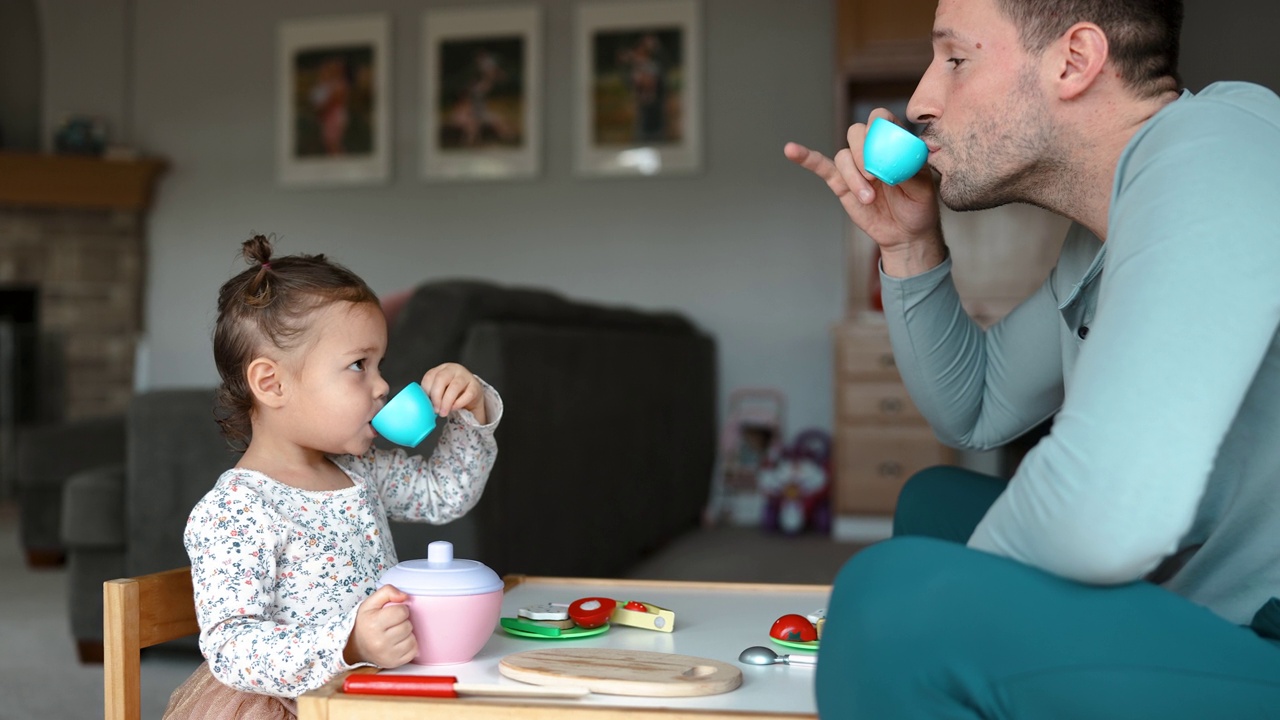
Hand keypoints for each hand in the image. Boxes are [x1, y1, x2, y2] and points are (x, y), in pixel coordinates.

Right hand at [344, 584, 416, 667]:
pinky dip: (409, 645)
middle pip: (407, 626)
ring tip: (395, 633)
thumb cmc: (366, 622)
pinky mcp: (394, 663)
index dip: (400, 609)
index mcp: (373, 624)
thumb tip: (404, 596)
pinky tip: (399, 642)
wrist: (357, 646)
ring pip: (412, 639)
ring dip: (407, 634)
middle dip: (403, 622)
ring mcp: (387, 654)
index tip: (393, 612)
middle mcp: (379, 641)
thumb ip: (387, 591)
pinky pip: (414, 651)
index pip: (402, 612)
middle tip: (393, 624)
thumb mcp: (371, 602)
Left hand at [422, 363, 486, 423]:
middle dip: (436, 396)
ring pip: (454, 386)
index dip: (426, 390)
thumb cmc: (452, 392)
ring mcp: (465, 376)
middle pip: (441, 379)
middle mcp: (453, 369)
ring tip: (443, 412)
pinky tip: (454, 408)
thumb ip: (432, 394)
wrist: (471, 393)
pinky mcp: (475, 386)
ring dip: (447, 402)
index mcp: (441, 369)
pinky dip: (459, 403)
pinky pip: (467, 394)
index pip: (430, 376)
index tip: (426, 403)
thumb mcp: (441, 389)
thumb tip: (424, 406)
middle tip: (435, 409)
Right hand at [784, 109, 945, 276]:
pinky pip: (820, 165)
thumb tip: (896, 157)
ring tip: (868, 198)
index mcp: (893, 142)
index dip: (877, 127)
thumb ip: (910, 169)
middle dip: (863, 152)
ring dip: (853, 177)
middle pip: (857, 132)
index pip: (880, 119)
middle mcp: (871, 149)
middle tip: (875, 177)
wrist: (905, 232)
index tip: (883, 148)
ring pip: (843, 156)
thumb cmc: (918, 205)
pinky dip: (805, 158)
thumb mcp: (923, 187)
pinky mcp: (840, 182)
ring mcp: (854, 166)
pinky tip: (791, 150)